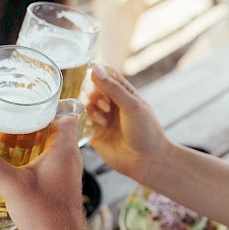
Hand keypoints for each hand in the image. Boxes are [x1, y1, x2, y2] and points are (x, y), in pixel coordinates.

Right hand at [0, 116, 90, 229]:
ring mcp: (65, 174)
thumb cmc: (46, 216)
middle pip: (53, 131)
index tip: (24, 106)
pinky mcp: (59, 187)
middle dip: (31, 125)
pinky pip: (46, 165)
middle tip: (6, 121)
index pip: (63, 116)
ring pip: (49, 149)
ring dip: (30, 144)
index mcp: (64, 150)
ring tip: (4, 141)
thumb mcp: (13, 185)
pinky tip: (12, 166)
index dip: (46, 108)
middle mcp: (69, 159)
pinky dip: (31, 161)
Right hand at [87, 64, 169, 182]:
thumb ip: (112, 88)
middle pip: (92, 88)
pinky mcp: (94, 133)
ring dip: (91, 108)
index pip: (106, 74)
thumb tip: (95, 68)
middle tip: (106, 107)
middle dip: (94, 94)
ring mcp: (102, 118)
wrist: (147, 161)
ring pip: (85, 104)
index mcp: (124, 93)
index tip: (92, 76)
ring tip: (104, 121)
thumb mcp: (132, 106)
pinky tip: (93, 126)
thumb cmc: (146, 131)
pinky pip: (80, 121)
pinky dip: (83, 120)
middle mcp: (111, 104)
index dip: (98, 73)